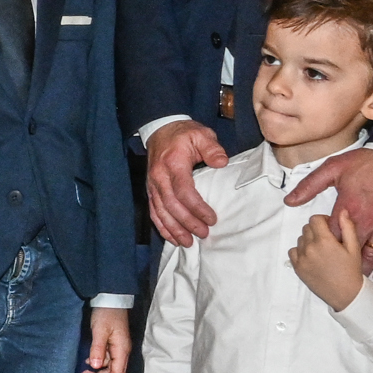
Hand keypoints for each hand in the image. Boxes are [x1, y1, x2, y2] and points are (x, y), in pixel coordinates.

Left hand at [81, 307, 130, 372]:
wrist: (111, 299)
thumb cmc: (106, 314)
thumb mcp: (100, 331)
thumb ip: (98, 349)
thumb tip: (95, 366)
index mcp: (122, 350)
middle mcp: (122, 351)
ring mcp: (118, 348)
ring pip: (111, 367)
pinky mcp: (113, 344)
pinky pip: (107, 360)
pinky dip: (98, 364)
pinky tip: (88, 363)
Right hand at [144, 119, 228, 246]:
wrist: (160, 130)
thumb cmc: (183, 134)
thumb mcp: (201, 134)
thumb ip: (212, 148)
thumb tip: (222, 162)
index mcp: (173, 163)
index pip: (183, 191)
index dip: (197, 208)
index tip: (212, 218)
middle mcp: (159, 177)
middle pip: (171, 205)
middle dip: (187, 223)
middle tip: (204, 234)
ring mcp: (152, 185)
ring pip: (161, 212)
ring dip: (174, 229)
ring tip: (188, 243)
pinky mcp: (150, 191)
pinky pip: (154, 212)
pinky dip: (162, 227)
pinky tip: (172, 238)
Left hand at [284, 146, 372, 279]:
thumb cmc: (368, 161)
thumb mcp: (334, 167)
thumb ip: (310, 185)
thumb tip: (290, 201)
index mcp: (349, 208)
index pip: (330, 235)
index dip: (324, 242)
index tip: (320, 245)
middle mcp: (368, 221)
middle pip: (349, 250)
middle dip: (340, 260)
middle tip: (333, 269)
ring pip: (372, 255)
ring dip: (362, 268)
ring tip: (353, 277)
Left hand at [289, 208, 366, 311]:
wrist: (345, 295)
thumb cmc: (351, 272)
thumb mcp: (354, 247)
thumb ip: (347, 227)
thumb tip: (342, 211)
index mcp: (324, 241)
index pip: (315, 219)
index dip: (323, 220)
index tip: (330, 227)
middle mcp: (310, 248)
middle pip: (307, 228)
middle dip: (317, 230)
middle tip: (328, 240)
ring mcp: (302, 258)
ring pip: (300, 239)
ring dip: (309, 240)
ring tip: (322, 250)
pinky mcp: (297, 268)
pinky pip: (293, 251)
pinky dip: (301, 251)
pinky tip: (313, 257)